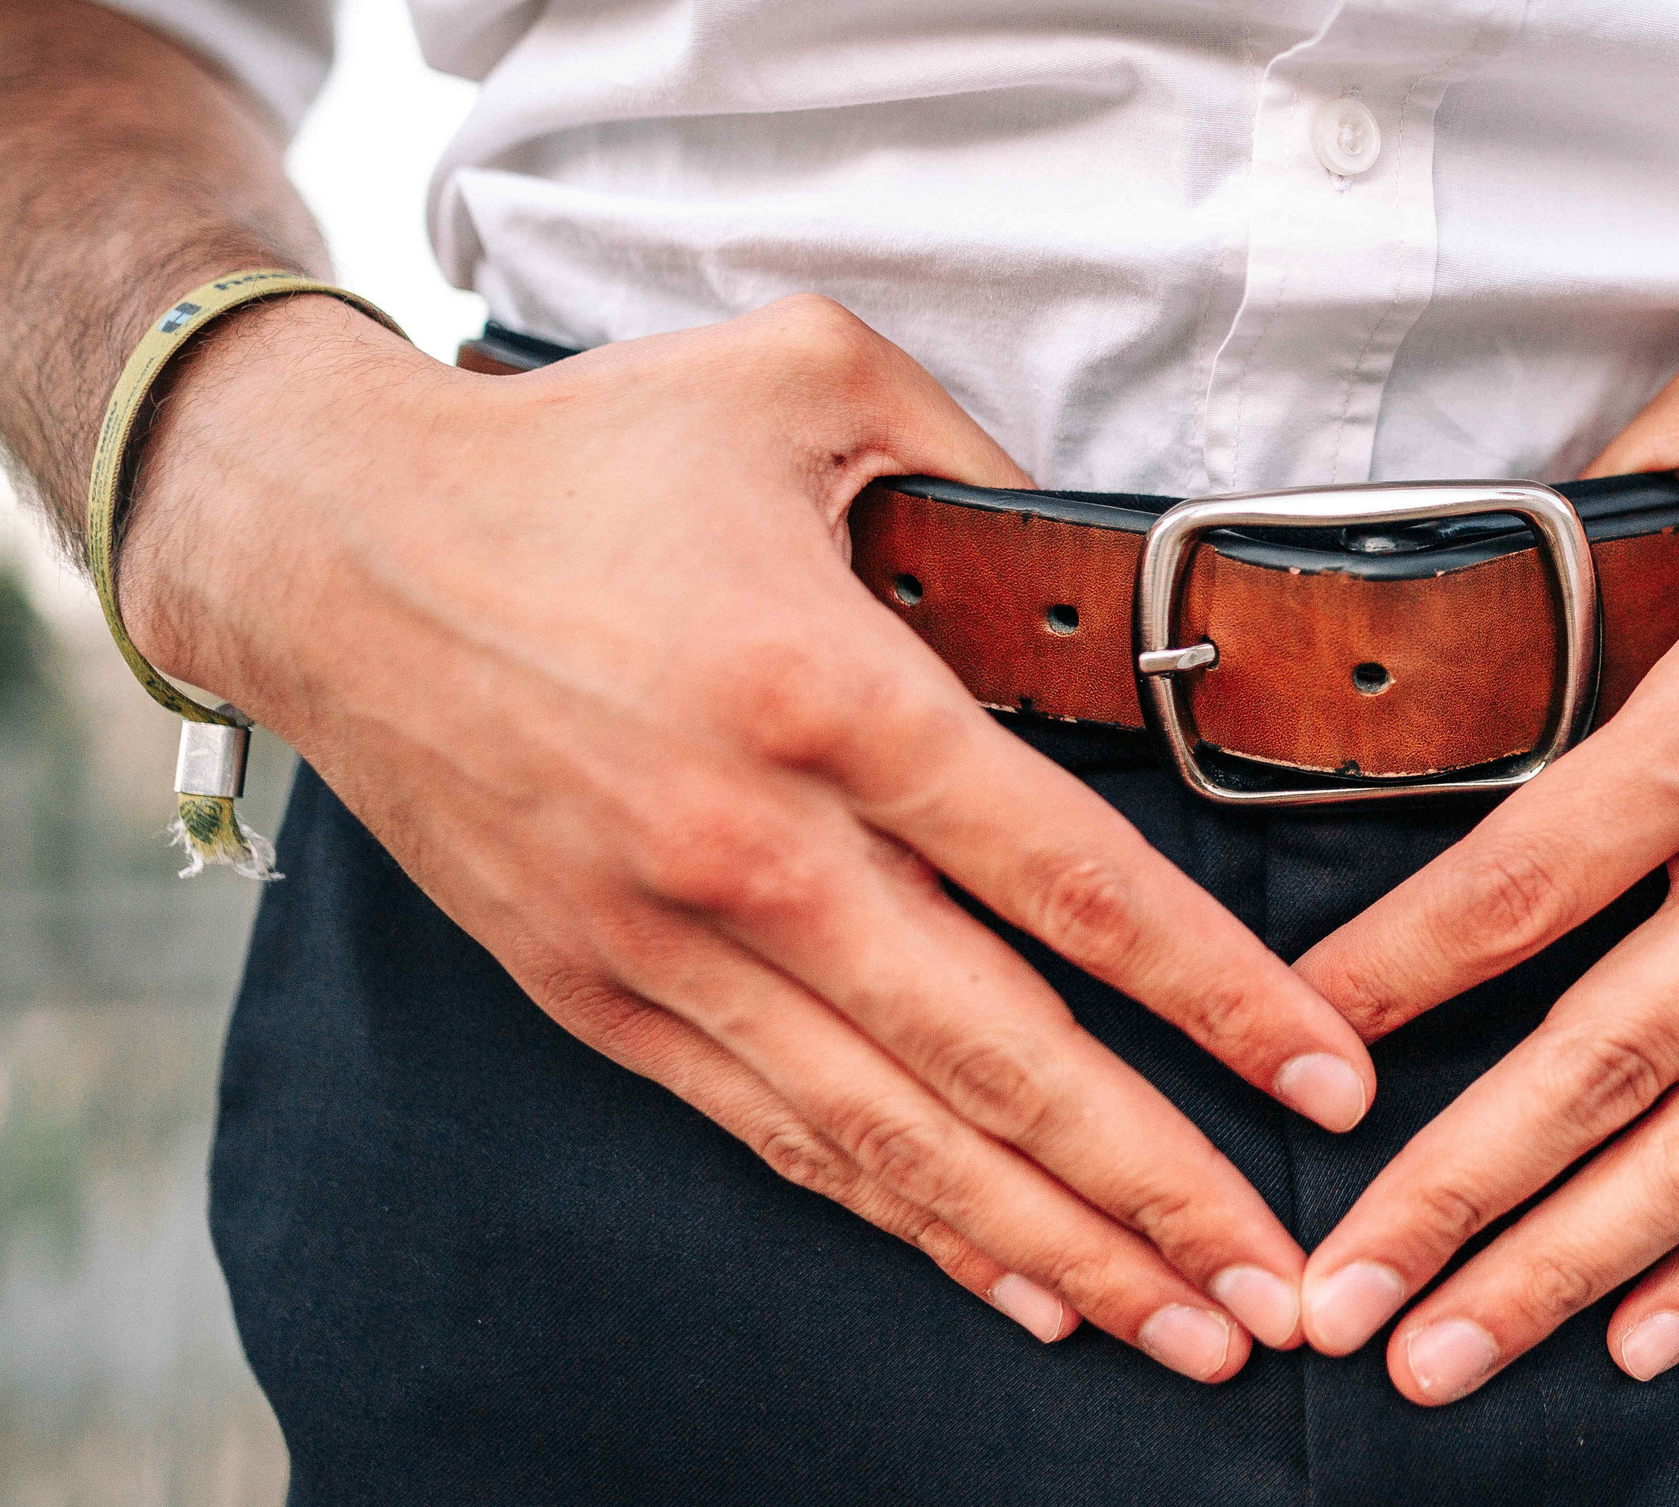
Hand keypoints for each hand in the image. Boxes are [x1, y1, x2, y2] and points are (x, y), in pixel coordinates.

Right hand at [117, 292, 1377, 1379]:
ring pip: (896, 1137)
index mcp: (828, 693)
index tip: (1323, 1076)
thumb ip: (975, 456)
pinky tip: (1008, 1280)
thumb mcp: (803, 376)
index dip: (1215, 995)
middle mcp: (754, 850)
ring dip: (1051, 1248)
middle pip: (1001, 1058)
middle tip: (1284, 1289)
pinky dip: (902, 1220)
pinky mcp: (601, 998)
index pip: (1070, 880)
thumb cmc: (576, 456)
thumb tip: (1089, 559)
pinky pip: (780, 1137)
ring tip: (1184, 1329)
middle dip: (1160, 1189)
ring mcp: (669, 945)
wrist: (329, 549)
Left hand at [1288, 306, 1678, 1402]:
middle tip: (1335, 1302)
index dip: (1399, 970)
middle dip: (1457, 1190)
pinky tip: (1652, 1330)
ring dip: (1578, 1261)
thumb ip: (1612, 486)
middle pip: (1614, 1050)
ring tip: (1451, 1356)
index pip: (1535, 866)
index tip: (1292, 1052)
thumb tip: (1480, 559)